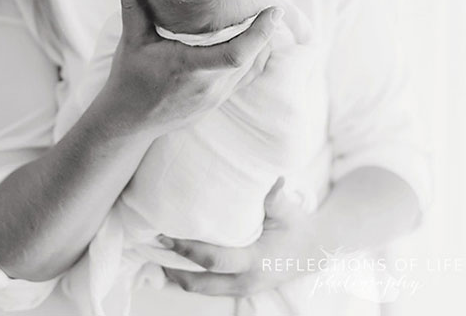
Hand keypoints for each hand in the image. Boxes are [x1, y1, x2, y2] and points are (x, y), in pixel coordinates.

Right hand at [101, 0, 282, 133]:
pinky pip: (245, 79)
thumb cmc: (129, 78)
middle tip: (271, 2)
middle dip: (266, 31)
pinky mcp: (217, 101)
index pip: (236, 53)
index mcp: (190, 68)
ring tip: (265, 18)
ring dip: (262, 45)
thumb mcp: (130, 39)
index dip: (260, 32)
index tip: (274, 9)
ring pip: (252, 69)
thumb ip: (131, 3)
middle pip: (252, 58)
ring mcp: (216, 96)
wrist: (129, 120)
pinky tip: (255, 43)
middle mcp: (209, 85)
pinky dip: (255, 59)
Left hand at [160, 177, 318, 298]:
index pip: (213, 260)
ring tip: (155, 253)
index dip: (186, 249)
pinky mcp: (239, 288)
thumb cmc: (296, 226)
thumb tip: (272, 177)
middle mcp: (246, 280)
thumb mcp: (286, 210)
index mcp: (255, 261)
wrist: (315, 250)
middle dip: (172, 267)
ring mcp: (243, 288)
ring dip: (177, 274)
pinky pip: (208, 287)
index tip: (164, 233)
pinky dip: (189, 276)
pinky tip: (174, 260)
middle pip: (199, 283)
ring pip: (202, 289)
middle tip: (149, 245)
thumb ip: (274, 196)